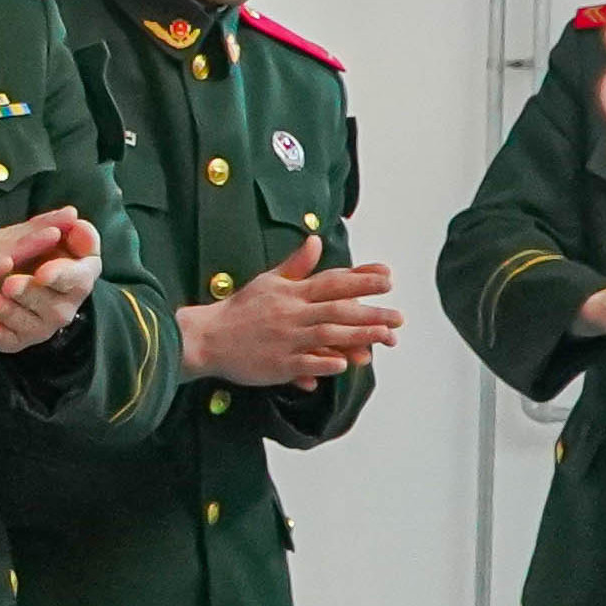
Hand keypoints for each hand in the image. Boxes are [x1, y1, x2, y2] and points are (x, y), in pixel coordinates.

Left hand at [0, 211, 102, 353]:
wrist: (33, 283)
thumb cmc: (50, 254)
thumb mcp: (63, 238)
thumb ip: (72, 230)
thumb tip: (74, 219)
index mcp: (80, 277)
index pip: (77, 277)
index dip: (61, 275)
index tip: (43, 273)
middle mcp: (66, 305)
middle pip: (53, 306)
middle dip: (30, 294)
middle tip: (9, 284)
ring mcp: (44, 325)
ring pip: (32, 326)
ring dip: (13, 313)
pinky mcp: (23, 338)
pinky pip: (12, 343)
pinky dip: (0, 337)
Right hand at [179, 236, 401, 385]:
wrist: (207, 337)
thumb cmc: (239, 309)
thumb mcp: (267, 280)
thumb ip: (296, 264)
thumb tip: (315, 241)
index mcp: (291, 292)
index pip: (332, 282)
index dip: (361, 279)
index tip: (388, 278)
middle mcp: (291, 313)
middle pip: (338, 309)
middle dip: (371, 312)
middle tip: (399, 316)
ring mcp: (285, 339)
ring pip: (327, 335)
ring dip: (358, 336)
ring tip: (385, 339)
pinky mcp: (277, 364)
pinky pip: (304, 363)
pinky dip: (324, 362)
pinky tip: (344, 364)